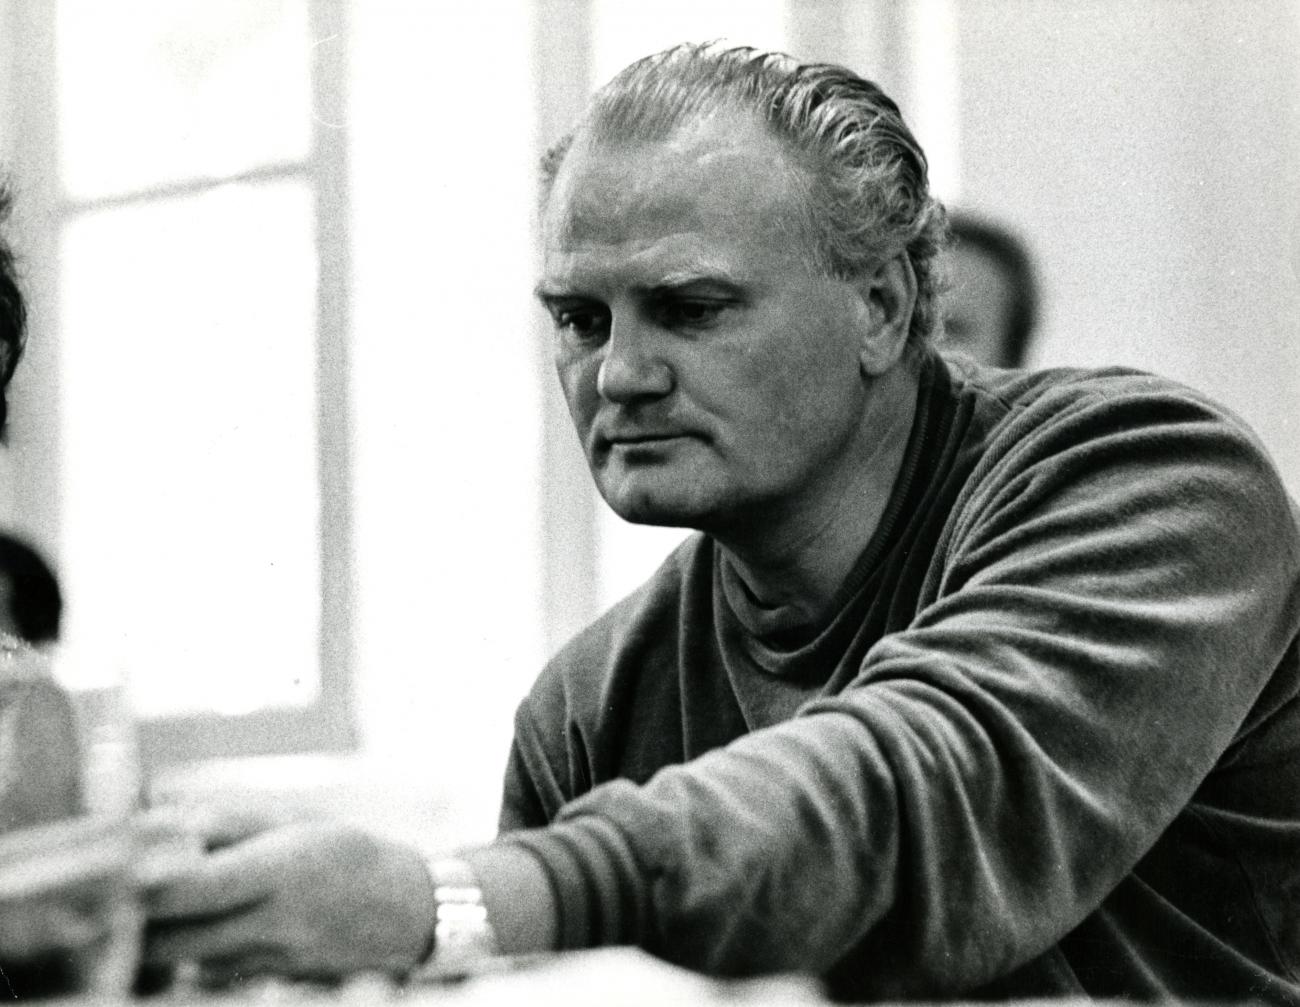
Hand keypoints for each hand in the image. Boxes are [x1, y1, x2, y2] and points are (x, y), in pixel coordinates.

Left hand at [143, 806, 435, 983]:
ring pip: (183, 962)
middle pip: (172, 940)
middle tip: (120, 892)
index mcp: (282, 869)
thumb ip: (226, 821)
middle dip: (134, 921)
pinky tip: (198, 928)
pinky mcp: (267, 983)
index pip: (195, 886)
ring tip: (156, 906)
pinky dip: (190, 955)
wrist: (405, 912)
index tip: (118, 868)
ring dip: (160, 939)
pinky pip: (208, 973)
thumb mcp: (293, 819)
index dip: (145, 883)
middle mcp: (274, 921)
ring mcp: (269, 961)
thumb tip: (161, 826)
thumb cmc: (345, 854)